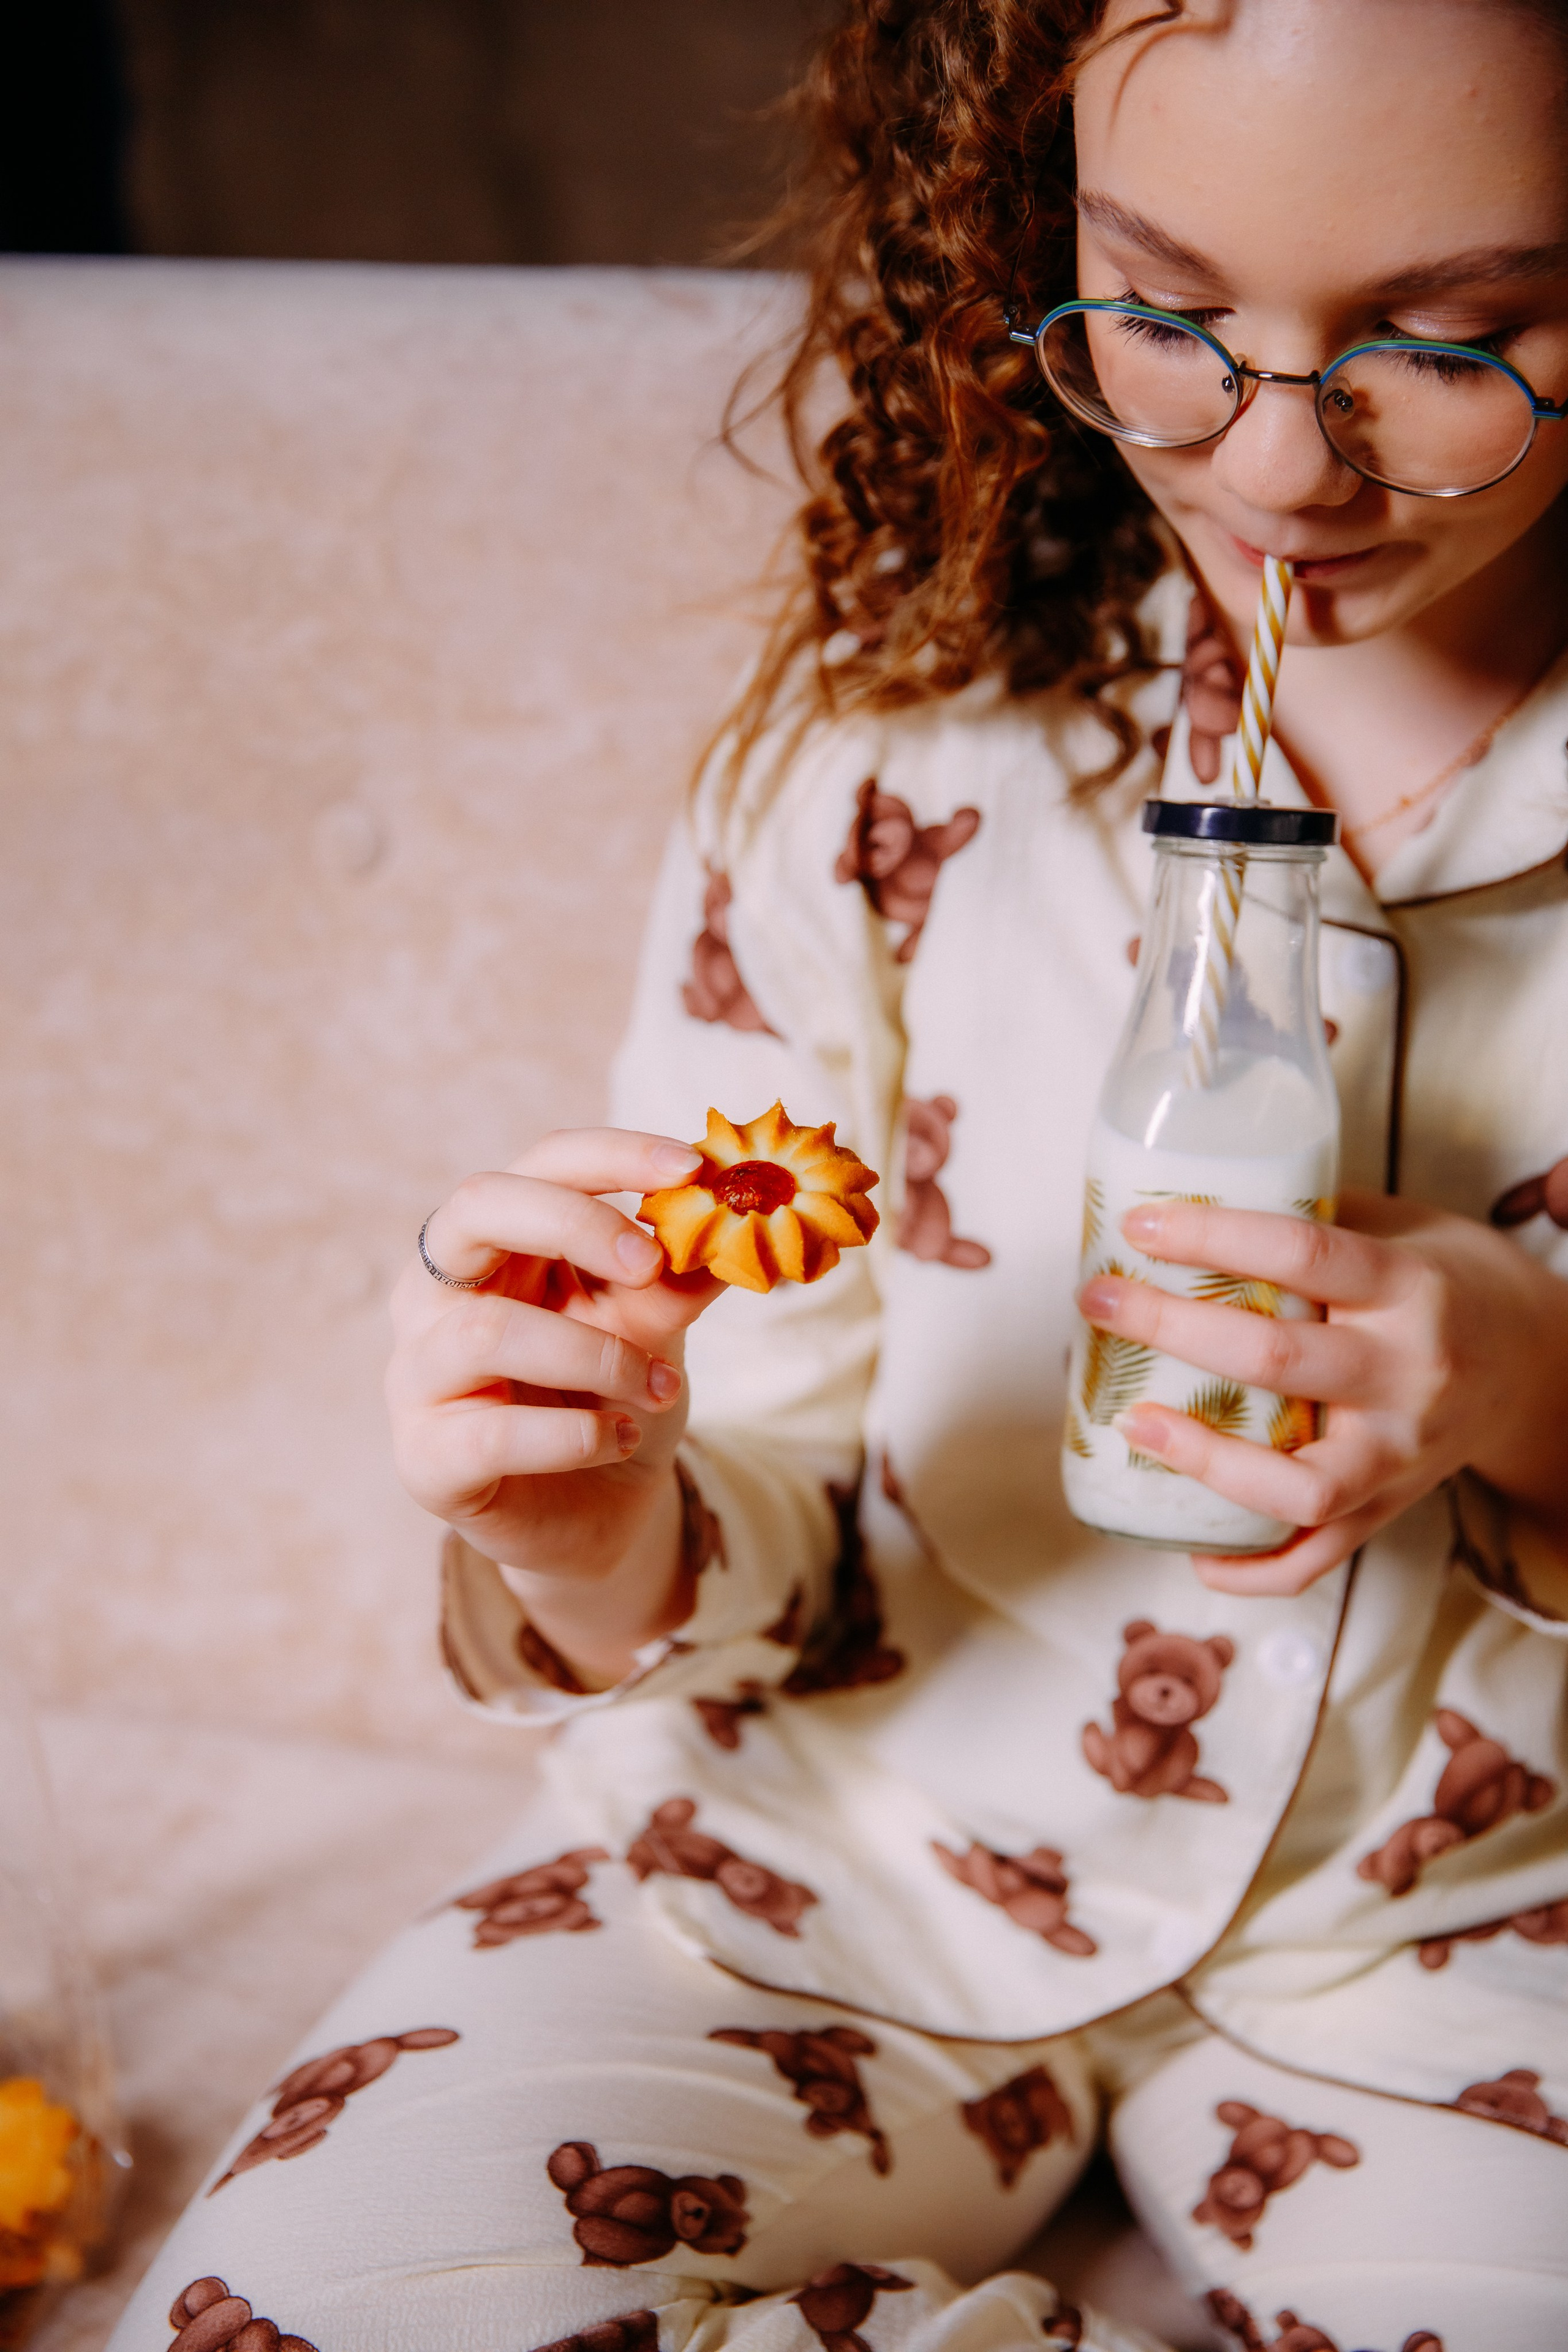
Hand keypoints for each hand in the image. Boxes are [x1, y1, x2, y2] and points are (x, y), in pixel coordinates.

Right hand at [387, 1128, 720, 1675]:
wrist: (596, 1513)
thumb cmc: (612, 1398)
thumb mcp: (654, 1327)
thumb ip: (675, 1279)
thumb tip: (733, 1223)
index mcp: (492, 1241)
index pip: (538, 1163)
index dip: (612, 1155)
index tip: (692, 1167)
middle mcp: (435, 1293)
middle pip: (477, 1208)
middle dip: (576, 1224)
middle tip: (653, 1264)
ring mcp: (416, 1375)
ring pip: (487, 1332)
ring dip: (597, 1357)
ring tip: (660, 1388)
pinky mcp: (425, 1459)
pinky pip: (494, 1434)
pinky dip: (578, 1436)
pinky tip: (622, 1439)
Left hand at [1076, 1188, 1567, 1595]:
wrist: (1536, 1365)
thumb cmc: (1444, 1282)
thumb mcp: (1396, 1229)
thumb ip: (1308, 1224)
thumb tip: (1182, 1209)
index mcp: (1408, 1289)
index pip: (1302, 1255)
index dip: (1213, 1236)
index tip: (1139, 1223)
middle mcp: (1408, 1375)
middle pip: (1276, 1360)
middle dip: (1171, 1326)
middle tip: (1099, 1299)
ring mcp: (1400, 1454)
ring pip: (1299, 1484)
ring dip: (1205, 1460)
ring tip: (1134, 1424)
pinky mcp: (1390, 1508)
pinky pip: (1317, 1559)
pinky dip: (1252, 1570)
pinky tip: (1192, 1551)